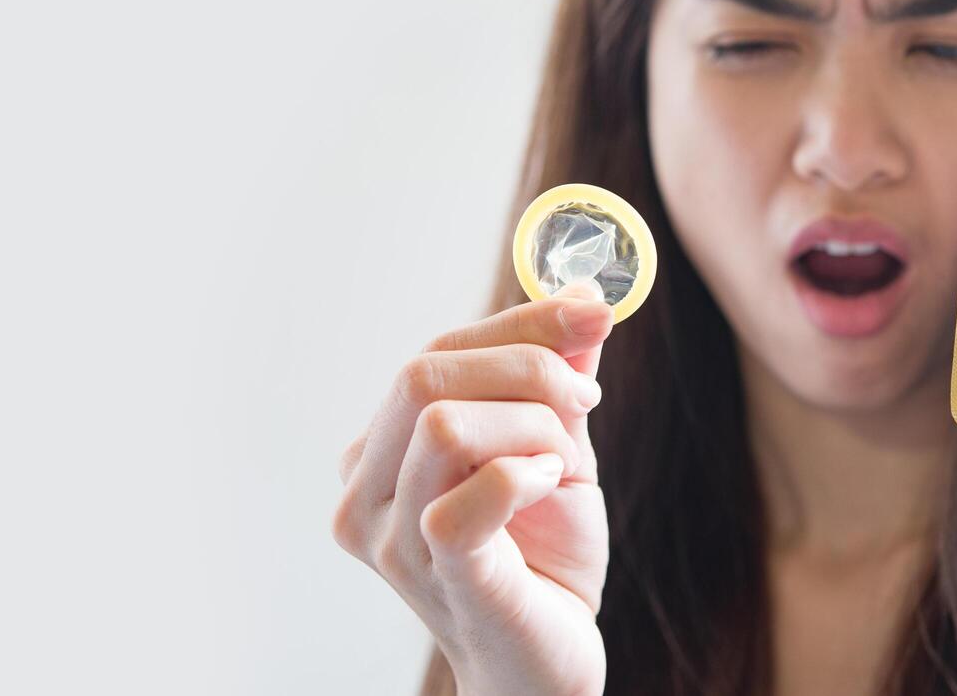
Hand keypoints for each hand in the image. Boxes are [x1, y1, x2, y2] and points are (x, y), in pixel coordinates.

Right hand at [332, 281, 613, 695]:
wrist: (547, 662)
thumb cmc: (543, 558)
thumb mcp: (554, 447)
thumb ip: (556, 378)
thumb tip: (584, 296)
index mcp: (382, 449)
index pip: (436, 350)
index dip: (519, 322)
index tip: (591, 312)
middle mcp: (365, 491)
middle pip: (423, 372)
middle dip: (526, 366)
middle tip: (585, 400)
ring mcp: (392, 540)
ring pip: (443, 423)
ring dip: (531, 426)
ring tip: (562, 463)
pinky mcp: (438, 577)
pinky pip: (463, 501)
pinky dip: (522, 474)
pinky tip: (549, 486)